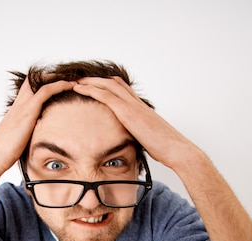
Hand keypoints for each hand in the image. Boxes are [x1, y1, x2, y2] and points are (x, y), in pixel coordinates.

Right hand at [0, 78, 75, 175]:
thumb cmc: (3, 154)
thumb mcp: (17, 142)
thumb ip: (24, 138)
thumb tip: (32, 146)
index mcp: (15, 112)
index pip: (28, 90)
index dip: (41, 85)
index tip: (56, 86)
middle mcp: (19, 105)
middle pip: (33, 81)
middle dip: (51, 77)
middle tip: (67, 79)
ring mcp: (23, 106)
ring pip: (41, 82)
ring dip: (59, 78)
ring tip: (74, 80)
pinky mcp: (28, 111)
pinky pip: (46, 91)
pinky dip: (59, 85)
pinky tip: (70, 85)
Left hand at [73, 76, 197, 171]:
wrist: (175, 149)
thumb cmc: (166, 148)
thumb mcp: (150, 140)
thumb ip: (140, 137)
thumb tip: (136, 145)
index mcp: (142, 109)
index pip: (124, 90)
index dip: (109, 86)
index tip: (98, 86)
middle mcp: (137, 103)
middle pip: (114, 83)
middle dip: (97, 80)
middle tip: (82, 80)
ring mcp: (132, 105)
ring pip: (107, 85)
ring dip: (90, 82)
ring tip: (76, 81)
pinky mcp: (128, 112)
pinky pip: (105, 95)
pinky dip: (91, 89)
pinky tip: (80, 89)